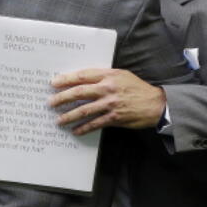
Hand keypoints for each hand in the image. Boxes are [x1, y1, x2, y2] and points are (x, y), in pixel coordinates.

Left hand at [48, 69, 165, 135]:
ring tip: (59, 120)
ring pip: (84, 109)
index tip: (54, 83)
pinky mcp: (114, 118)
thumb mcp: (122, 75)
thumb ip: (104, 76)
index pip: (82, 76)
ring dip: (69, 116)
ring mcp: (110, 104)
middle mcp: (108, 88)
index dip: (66, 79)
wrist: (155, 104)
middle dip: (62, 98)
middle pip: (79, 92)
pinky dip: (83, 128)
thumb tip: (84, 80)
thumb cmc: (138, 88)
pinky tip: (75, 130)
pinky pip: (94, 123)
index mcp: (109, 75)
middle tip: (51, 103)